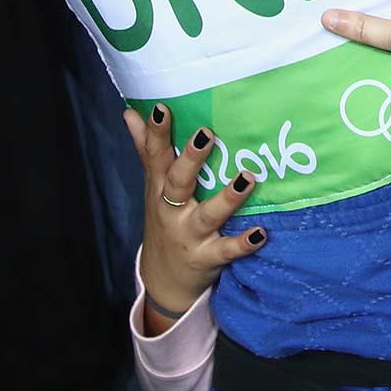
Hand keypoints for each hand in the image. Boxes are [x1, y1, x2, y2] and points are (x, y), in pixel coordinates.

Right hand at [124, 105, 265, 334]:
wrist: (163, 281)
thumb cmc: (164, 221)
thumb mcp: (152, 188)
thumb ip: (146, 151)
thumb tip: (130, 113)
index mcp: (160, 189)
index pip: (156, 157)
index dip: (157, 133)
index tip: (163, 108)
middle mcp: (172, 211)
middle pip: (179, 182)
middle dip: (191, 159)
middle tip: (207, 133)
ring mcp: (190, 235)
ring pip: (208, 215)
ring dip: (228, 197)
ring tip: (247, 177)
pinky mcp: (207, 258)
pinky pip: (226, 250)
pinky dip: (243, 243)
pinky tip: (260, 232)